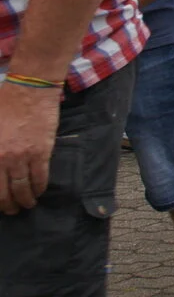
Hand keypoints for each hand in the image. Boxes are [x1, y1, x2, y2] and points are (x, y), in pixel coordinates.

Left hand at [0, 84, 58, 213]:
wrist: (29, 90)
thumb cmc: (3, 104)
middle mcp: (3, 160)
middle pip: (5, 191)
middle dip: (9, 205)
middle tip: (12, 210)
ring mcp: (23, 157)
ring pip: (23, 187)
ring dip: (25, 200)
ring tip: (27, 204)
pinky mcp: (42, 152)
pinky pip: (40, 176)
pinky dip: (39, 187)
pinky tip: (39, 191)